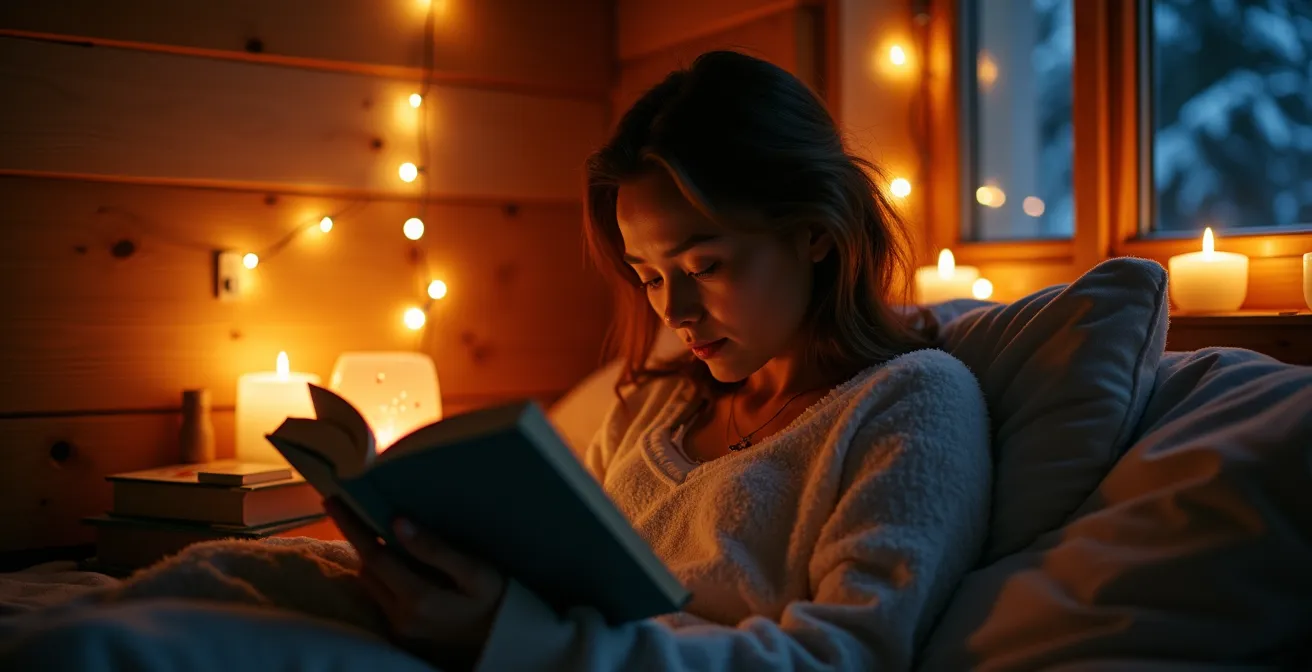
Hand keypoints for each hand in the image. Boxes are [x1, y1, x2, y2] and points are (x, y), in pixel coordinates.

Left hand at [323, 498, 506, 669]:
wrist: (502, 637)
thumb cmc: (494, 598)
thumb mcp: (474, 570)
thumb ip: (435, 549)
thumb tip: (397, 522)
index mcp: (418, 598)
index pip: (374, 556)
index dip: (352, 527)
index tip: (333, 501)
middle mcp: (401, 615)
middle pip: (367, 569)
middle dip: (360, 539)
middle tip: (355, 508)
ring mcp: (399, 626)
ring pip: (370, 583)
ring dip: (371, 557)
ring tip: (380, 531)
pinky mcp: (401, 629)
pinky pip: (379, 595)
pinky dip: (381, 573)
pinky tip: (395, 558)